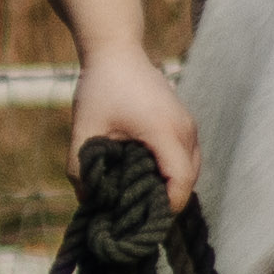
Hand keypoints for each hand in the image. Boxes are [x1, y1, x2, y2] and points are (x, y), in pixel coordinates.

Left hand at [65, 41, 199, 211]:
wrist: (117, 50)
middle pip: (190, 180)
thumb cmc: (100, 87)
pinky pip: (188, 156)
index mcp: (165, 131)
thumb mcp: (85, 130)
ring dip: (172, 185)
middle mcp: (185, 128)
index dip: (167, 209)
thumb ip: (81, 169)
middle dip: (168, 201)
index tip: (143, 223)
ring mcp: (189, 123)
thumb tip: (86, 202)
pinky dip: (174, 171)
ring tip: (142, 200)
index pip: (181, 182)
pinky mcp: (185, 121)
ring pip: (192, 168)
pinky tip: (147, 178)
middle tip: (138, 216)